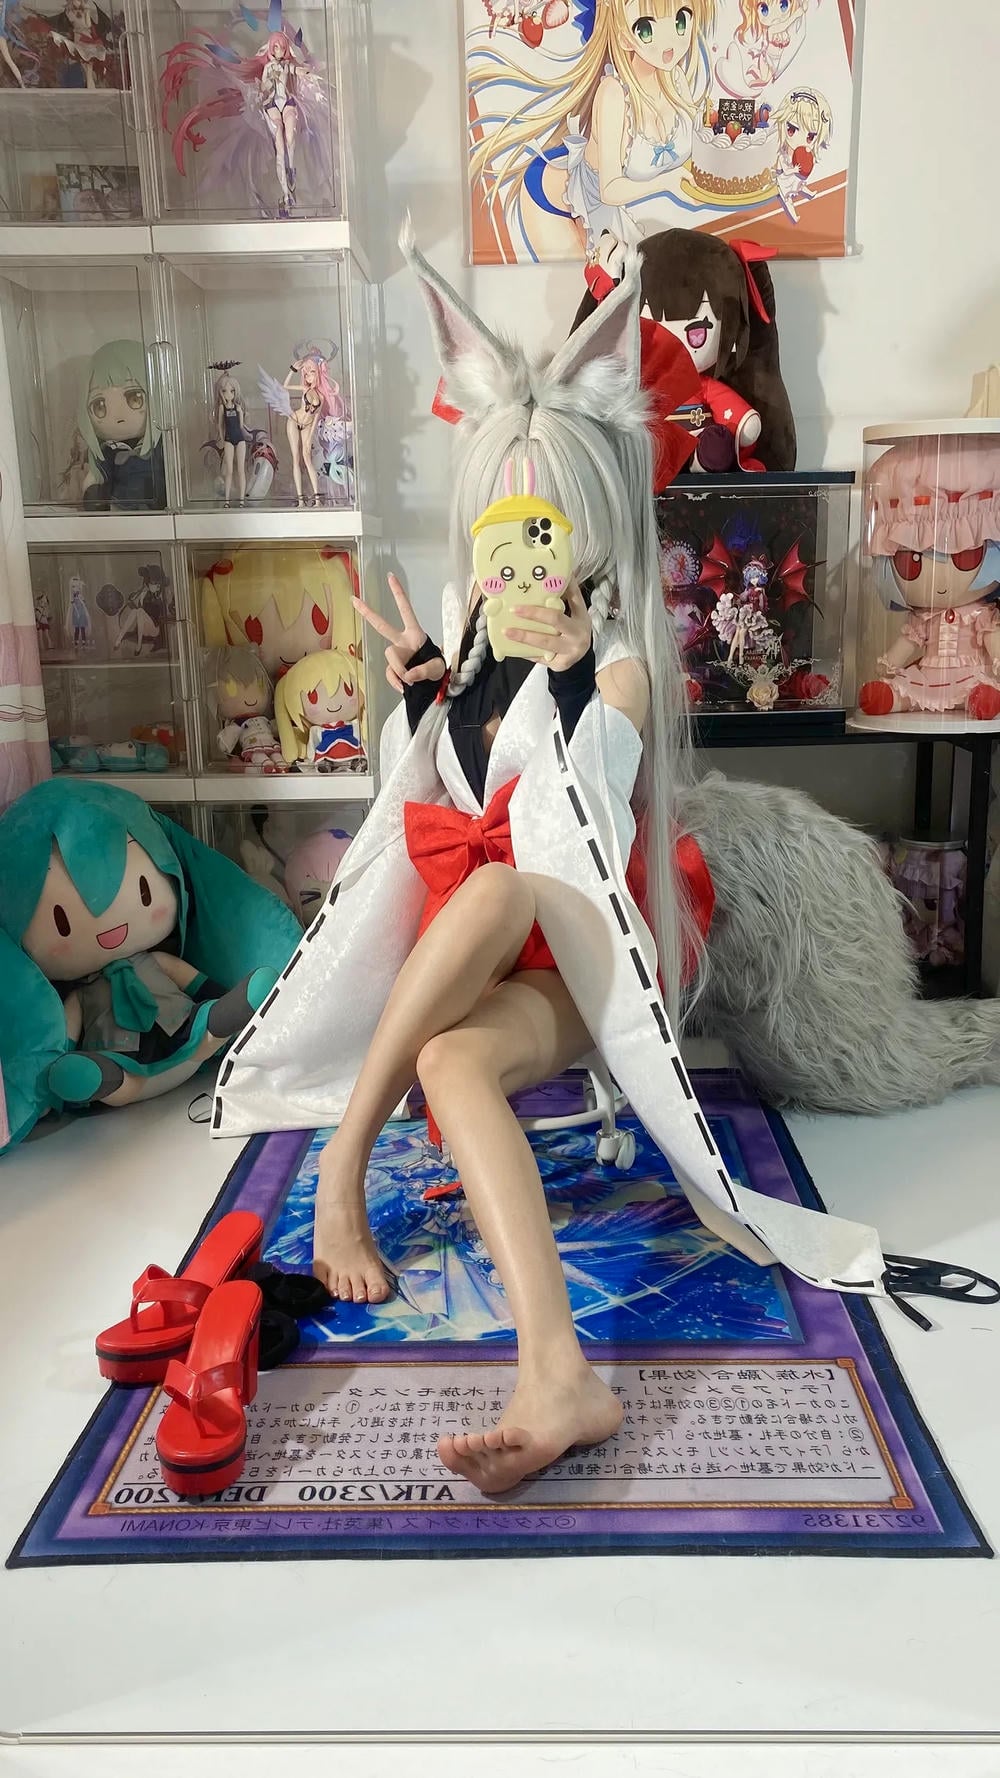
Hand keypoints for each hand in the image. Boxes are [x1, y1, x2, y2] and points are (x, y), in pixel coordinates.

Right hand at [352, 574, 444, 694]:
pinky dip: (397, 682)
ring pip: (391, 659)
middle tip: (354, 599)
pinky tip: (405, 687)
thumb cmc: (437, 671)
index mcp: (415, 634)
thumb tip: (407, 675)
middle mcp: (402, 641)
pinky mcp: (392, 669)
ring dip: (401, 670)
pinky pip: (390, 675)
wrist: (432, 687)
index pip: (406, 611)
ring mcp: (396, 655)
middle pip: (382, 626)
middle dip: (368, 613)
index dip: (398, 594)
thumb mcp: (436, 669)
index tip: (390, 577)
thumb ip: (423, 671)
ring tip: (412, 680)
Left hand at [504, 581, 592, 670]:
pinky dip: (524, 650)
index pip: (573, 598)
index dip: (558, 588)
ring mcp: (569, 651)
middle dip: (533, 613)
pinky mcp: (560, 664)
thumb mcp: (577, 613)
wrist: (581, 659)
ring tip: (506, 631)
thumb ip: (568, 596)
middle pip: (555, 620)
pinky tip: (510, 646)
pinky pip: (539, 657)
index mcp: (582, 617)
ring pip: (544, 642)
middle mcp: (578, 634)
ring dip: (523, 636)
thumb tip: (560, 572)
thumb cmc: (574, 630)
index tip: (539, 581)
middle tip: (514, 609)